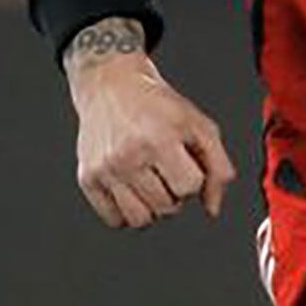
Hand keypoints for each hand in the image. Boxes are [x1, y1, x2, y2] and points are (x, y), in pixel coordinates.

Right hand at [64, 18, 236, 230]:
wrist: (110, 84)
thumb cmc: (156, 105)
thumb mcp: (198, 125)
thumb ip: (217, 166)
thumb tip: (213, 208)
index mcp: (159, 138)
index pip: (189, 187)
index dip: (192, 179)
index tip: (184, 162)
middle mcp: (128, 154)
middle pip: (167, 207)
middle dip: (174, 194)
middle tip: (165, 170)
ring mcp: (105, 169)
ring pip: (140, 220)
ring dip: (152, 208)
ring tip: (150, 183)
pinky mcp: (87, 177)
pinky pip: (114, 220)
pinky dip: (126, 212)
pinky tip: (131, 189)